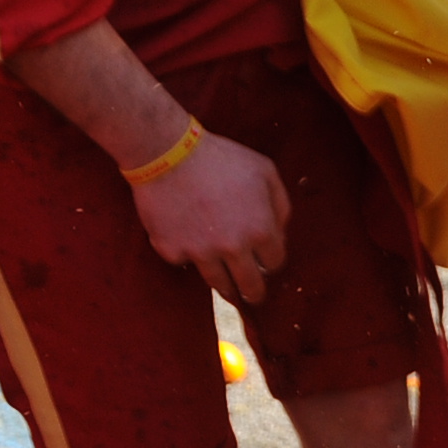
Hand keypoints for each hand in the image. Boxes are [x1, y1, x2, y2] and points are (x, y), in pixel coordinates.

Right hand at [132, 131, 291, 305]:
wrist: (166, 152)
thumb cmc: (219, 158)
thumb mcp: (264, 172)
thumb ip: (280, 205)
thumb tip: (280, 234)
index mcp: (260, 229)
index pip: (275, 263)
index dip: (271, 262)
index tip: (265, 262)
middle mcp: (233, 247)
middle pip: (250, 286)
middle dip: (254, 293)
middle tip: (252, 295)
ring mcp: (200, 252)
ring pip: (219, 284)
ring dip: (227, 288)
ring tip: (229, 290)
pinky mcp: (171, 250)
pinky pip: (183, 262)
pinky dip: (186, 255)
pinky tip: (186, 240)